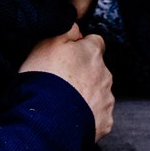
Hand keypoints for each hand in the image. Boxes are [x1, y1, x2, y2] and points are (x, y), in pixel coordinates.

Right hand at [22, 26, 114, 140]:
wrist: (46, 121)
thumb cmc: (43, 81)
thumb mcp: (46, 43)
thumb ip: (67, 30)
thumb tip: (77, 29)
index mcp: (92, 53)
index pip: (95, 42)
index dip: (80, 48)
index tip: (67, 56)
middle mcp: (105, 75)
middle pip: (97, 69)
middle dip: (84, 73)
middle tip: (61, 82)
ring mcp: (106, 99)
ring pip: (99, 92)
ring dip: (86, 95)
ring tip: (64, 102)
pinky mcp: (104, 122)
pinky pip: (98, 115)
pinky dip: (88, 116)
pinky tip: (71, 118)